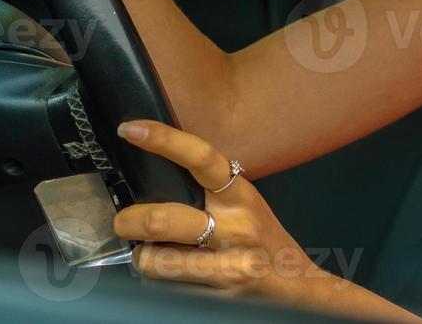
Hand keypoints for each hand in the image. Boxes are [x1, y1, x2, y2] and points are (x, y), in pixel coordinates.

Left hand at [112, 119, 333, 309]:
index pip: (201, 158)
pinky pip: (168, 284)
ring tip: (145, 252)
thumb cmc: (265, 241)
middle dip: (130, 221)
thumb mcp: (246, 206)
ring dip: (141, 255)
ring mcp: (229, 262)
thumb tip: (158, 178)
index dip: (164, 140)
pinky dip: (156, 278)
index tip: (131, 130)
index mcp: (240, 194)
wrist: (299, 287)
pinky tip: (166, 274)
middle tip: (122, 222)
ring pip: (159, 258)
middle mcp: (237, 225)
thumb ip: (211, 192)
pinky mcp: (221, 293)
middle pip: (164, 218)